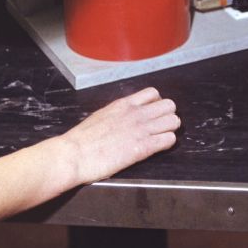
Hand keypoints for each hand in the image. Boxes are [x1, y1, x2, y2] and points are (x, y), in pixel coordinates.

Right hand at [65, 87, 179, 183]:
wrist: (74, 154)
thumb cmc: (83, 139)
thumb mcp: (102, 115)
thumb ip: (118, 113)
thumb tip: (123, 116)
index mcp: (125, 104)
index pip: (153, 93)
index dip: (157, 103)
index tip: (153, 112)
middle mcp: (136, 114)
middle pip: (169, 105)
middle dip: (167, 115)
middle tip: (160, 126)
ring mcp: (141, 130)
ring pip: (173, 121)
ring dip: (170, 129)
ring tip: (162, 136)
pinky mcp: (143, 148)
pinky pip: (168, 140)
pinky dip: (168, 143)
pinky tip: (160, 147)